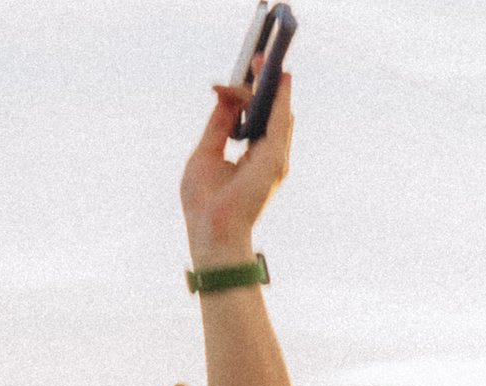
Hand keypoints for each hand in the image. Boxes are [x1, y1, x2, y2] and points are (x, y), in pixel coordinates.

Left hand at [180, 74, 293, 268]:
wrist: (211, 227)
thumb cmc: (206, 200)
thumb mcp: (206, 151)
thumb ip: (218, 123)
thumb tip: (225, 94)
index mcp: (252, 158)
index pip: (255, 120)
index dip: (247, 95)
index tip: (236, 77)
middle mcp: (268, 158)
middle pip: (269, 114)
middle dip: (265, 85)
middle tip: (259, 58)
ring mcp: (274, 159)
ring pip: (278, 114)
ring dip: (274, 86)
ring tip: (268, 61)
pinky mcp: (274, 159)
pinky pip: (279, 121)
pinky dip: (280, 99)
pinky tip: (279, 80)